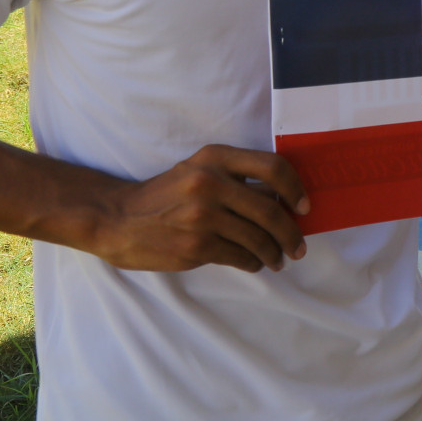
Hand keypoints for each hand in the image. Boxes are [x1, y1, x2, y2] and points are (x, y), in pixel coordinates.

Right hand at [88, 144, 308, 273]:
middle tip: (299, 246)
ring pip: (257, 238)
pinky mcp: (195, 245)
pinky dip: (253, 262)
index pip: (273, 167)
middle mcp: (211, 182)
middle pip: (270, 210)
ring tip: (279, 259)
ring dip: (274, 253)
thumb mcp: (198, 170)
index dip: (295, 189)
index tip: (304, 207)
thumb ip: (236, 177)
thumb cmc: (165, 195)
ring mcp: (203, 215)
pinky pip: (239, 256)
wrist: (116, 219)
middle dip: (291, 233)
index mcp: (216, 157)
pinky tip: (255, 263)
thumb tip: (283, 200)